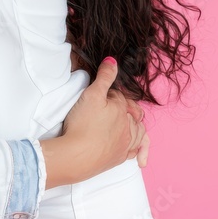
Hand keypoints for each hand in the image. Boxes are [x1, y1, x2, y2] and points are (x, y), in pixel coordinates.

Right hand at [40, 57, 145, 186]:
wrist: (77, 156)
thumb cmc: (83, 124)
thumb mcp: (91, 94)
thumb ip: (104, 77)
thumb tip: (113, 61)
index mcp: (123, 109)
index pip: (121, 98)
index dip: (110, 94)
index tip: (100, 94)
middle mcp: (129, 127)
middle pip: (133, 115)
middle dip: (127, 110)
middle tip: (116, 108)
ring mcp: (126, 144)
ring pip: (139, 133)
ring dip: (137, 128)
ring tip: (132, 126)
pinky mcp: (119, 158)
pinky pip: (136, 151)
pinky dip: (140, 150)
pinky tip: (138, 152)